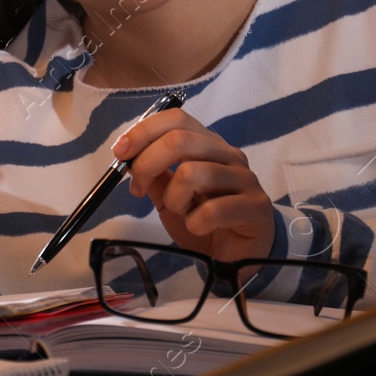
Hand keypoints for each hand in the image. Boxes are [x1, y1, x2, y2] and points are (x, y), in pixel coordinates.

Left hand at [111, 109, 274, 263]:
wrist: (238, 256)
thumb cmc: (205, 222)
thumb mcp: (170, 197)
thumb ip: (154, 175)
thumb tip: (127, 156)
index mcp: (208, 145)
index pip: (176, 119)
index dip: (143, 131)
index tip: (120, 153)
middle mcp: (228, 155)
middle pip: (180, 140)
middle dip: (147, 164)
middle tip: (139, 190)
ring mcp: (245, 179)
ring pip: (192, 174)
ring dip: (174, 199)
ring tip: (182, 213)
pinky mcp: (255, 206)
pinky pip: (212, 210)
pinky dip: (195, 223)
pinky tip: (200, 228)